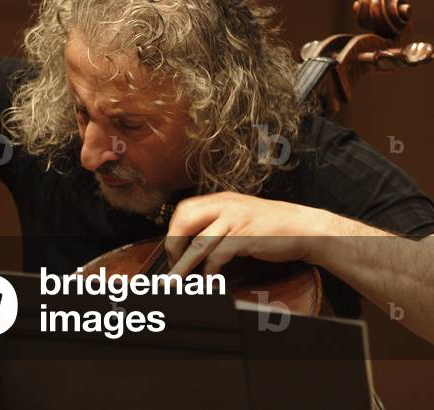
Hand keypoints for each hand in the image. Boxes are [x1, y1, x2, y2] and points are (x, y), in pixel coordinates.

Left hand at [164, 191, 329, 276]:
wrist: (307, 228)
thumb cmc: (275, 226)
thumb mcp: (242, 214)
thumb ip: (221, 221)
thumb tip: (197, 239)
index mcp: (222, 200)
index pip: (184, 209)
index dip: (173, 229)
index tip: (172, 247)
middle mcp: (225, 206)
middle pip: (184, 221)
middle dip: (173, 244)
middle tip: (172, 262)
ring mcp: (235, 221)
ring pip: (198, 242)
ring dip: (184, 263)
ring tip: (176, 279)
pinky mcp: (245, 237)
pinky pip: (218, 255)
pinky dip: (210, 269)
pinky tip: (209, 278)